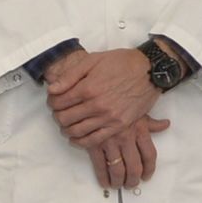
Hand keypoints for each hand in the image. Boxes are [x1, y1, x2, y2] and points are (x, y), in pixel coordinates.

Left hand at [47, 45, 165, 187]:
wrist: (149, 71)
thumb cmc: (121, 63)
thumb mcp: (93, 61)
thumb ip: (70, 76)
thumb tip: (52, 90)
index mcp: (88, 88)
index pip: (58, 102)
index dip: (52, 102)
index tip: (53, 101)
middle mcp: (96, 105)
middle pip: (65, 118)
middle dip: (57, 116)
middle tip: (59, 112)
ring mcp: (108, 118)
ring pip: (77, 131)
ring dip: (66, 129)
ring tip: (66, 125)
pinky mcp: (119, 126)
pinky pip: (94, 140)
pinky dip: (81, 141)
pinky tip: (76, 138)